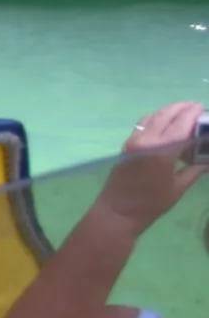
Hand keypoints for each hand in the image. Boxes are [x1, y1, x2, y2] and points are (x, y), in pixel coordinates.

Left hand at [97, 101, 206, 230]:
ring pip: (153, 117)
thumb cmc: (151, 204)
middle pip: (166, 115)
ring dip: (168, 111)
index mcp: (162, 152)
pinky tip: (166, 122)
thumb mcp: (178, 187)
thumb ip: (195, 169)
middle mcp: (146, 141)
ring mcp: (133, 141)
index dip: (192, 114)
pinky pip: (143, 124)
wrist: (117, 211)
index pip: (181, 124)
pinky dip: (156, 118)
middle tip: (196, 106)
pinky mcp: (126, 144)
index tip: (203, 108)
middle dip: (182, 108)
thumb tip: (208, 159)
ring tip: (184, 111)